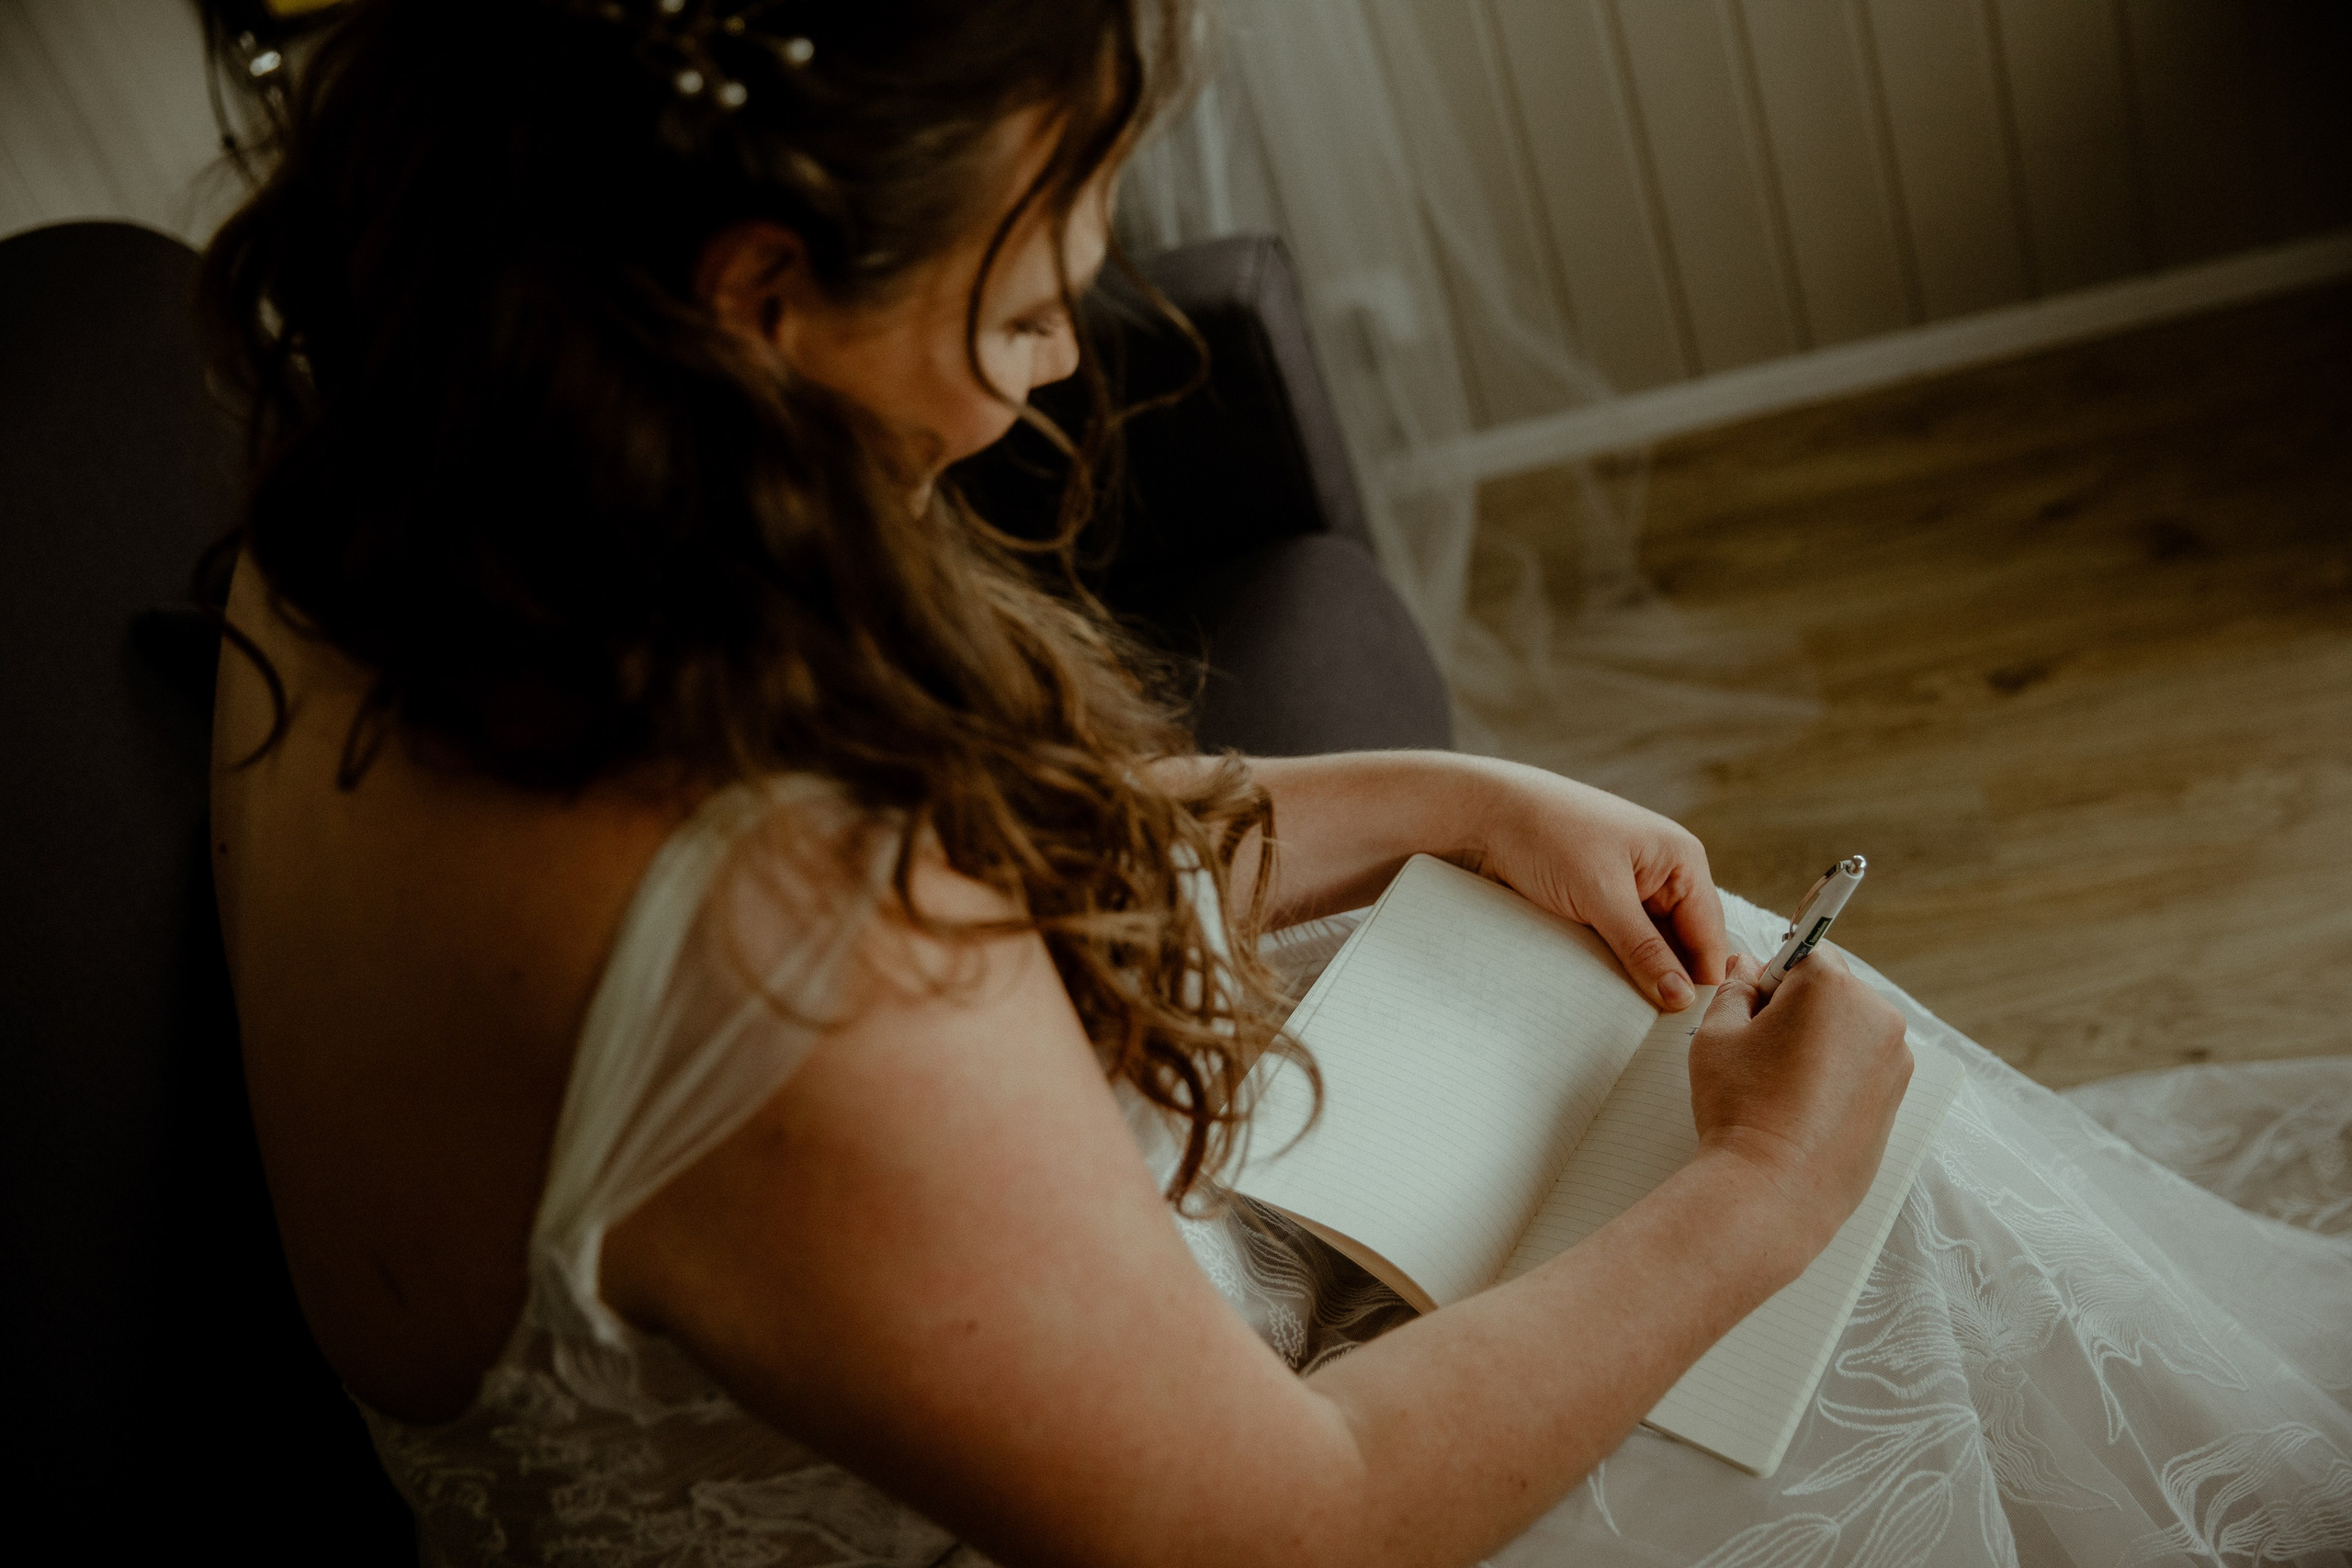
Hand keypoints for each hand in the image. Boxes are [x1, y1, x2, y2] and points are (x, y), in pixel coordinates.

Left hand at [1461, 762, 1729, 1008]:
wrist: (1481, 815)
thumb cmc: (1547, 835)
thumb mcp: (1600, 894)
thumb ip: (1643, 947)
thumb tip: (1681, 999)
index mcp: (1682, 861)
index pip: (1709, 938)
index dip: (1701, 985)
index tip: (1686, 1033)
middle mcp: (1663, 876)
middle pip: (1683, 949)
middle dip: (1671, 987)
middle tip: (1657, 1039)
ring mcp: (1630, 892)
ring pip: (1650, 952)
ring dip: (1639, 981)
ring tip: (1631, 1026)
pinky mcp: (1598, 905)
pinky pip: (1619, 947)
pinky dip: (1614, 970)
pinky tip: (1606, 999)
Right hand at [1688, 950, 1912, 1245]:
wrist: (1773, 1191)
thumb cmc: (1742, 1109)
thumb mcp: (1717, 1033)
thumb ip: (1735, 987)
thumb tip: (1748, 967)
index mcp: (1833, 986)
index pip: (1802, 950)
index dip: (1770, 976)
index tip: (1752, 1004)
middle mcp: (1878, 1016)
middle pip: (1832, 989)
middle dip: (1797, 1007)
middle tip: (1758, 1051)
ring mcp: (1895, 1060)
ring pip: (1849, 1028)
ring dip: (1819, 1041)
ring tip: (1780, 1085)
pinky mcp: (1897, 1099)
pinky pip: (1863, 1066)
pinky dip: (1836, 1074)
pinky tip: (1802, 1106)